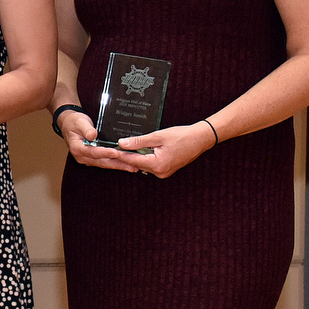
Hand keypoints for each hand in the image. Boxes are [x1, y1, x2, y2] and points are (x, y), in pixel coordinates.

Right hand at [58, 108, 131, 169]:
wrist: (69, 124)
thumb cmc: (74, 122)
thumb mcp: (80, 122)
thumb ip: (87, 129)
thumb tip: (93, 135)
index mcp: (77, 148)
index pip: (93, 152)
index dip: (105, 153)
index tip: (116, 153)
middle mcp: (82, 156)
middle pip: (102, 162)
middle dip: (117, 164)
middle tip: (132, 165)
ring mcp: (88, 159)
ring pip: (105, 164)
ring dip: (119, 166)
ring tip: (133, 167)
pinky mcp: (93, 158)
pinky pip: (105, 162)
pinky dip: (116, 163)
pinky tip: (126, 164)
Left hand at [99, 121, 219, 178]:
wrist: (200, 139)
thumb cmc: (182, 136)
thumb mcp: (158, 136)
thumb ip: (139, 141)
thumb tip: (122, 143)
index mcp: (157, 164)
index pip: (132, 159)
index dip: (119, 154)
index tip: (107, 150)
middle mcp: (159, 172)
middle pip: (136, 163)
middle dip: (126, 155)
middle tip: (112, 148)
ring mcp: (163, 172)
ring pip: (143, 164)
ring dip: (135, 156)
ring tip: (123, 147)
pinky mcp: (166, 170)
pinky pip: (150, 164)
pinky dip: (144, 157)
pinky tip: (139, 149)